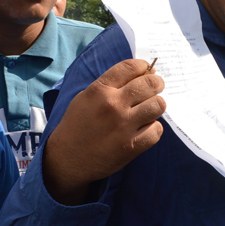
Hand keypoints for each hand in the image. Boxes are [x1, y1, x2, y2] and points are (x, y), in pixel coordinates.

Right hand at [43, 58, 165, 203]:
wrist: (66, 159)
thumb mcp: (86, 97)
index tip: (147, 71)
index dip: (144, 66)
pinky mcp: (131, 146)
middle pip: (150, 84)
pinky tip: (143, 130)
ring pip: (158, 105)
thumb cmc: (77, 125)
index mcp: (100, 90)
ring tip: (148, 110)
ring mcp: (123, 126)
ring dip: (155, 106)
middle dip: (156, 84)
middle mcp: (113, 105)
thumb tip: (143, 73)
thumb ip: (111, 85)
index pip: (131, 67)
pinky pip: (157, 130)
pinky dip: (153, 129)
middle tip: (154, 89)